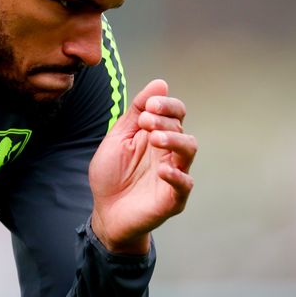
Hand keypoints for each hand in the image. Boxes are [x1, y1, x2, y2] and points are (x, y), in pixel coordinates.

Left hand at [88, 79, 195, 253]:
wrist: (106, 212)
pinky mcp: (174, 199)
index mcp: (158, 135)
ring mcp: (175, 174)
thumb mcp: (118, 138)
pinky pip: (184, 184)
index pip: (175, 113)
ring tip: (154, 138)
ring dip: (174, 139)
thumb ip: (135, 112)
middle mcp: (170, 152)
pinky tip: (162, 169)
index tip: (149, 105)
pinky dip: (176, 175)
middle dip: (165, 120)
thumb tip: (160, 83)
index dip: (167, 105)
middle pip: (181, 128)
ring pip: (189, 150)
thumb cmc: (112, 175)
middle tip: (145, 121)